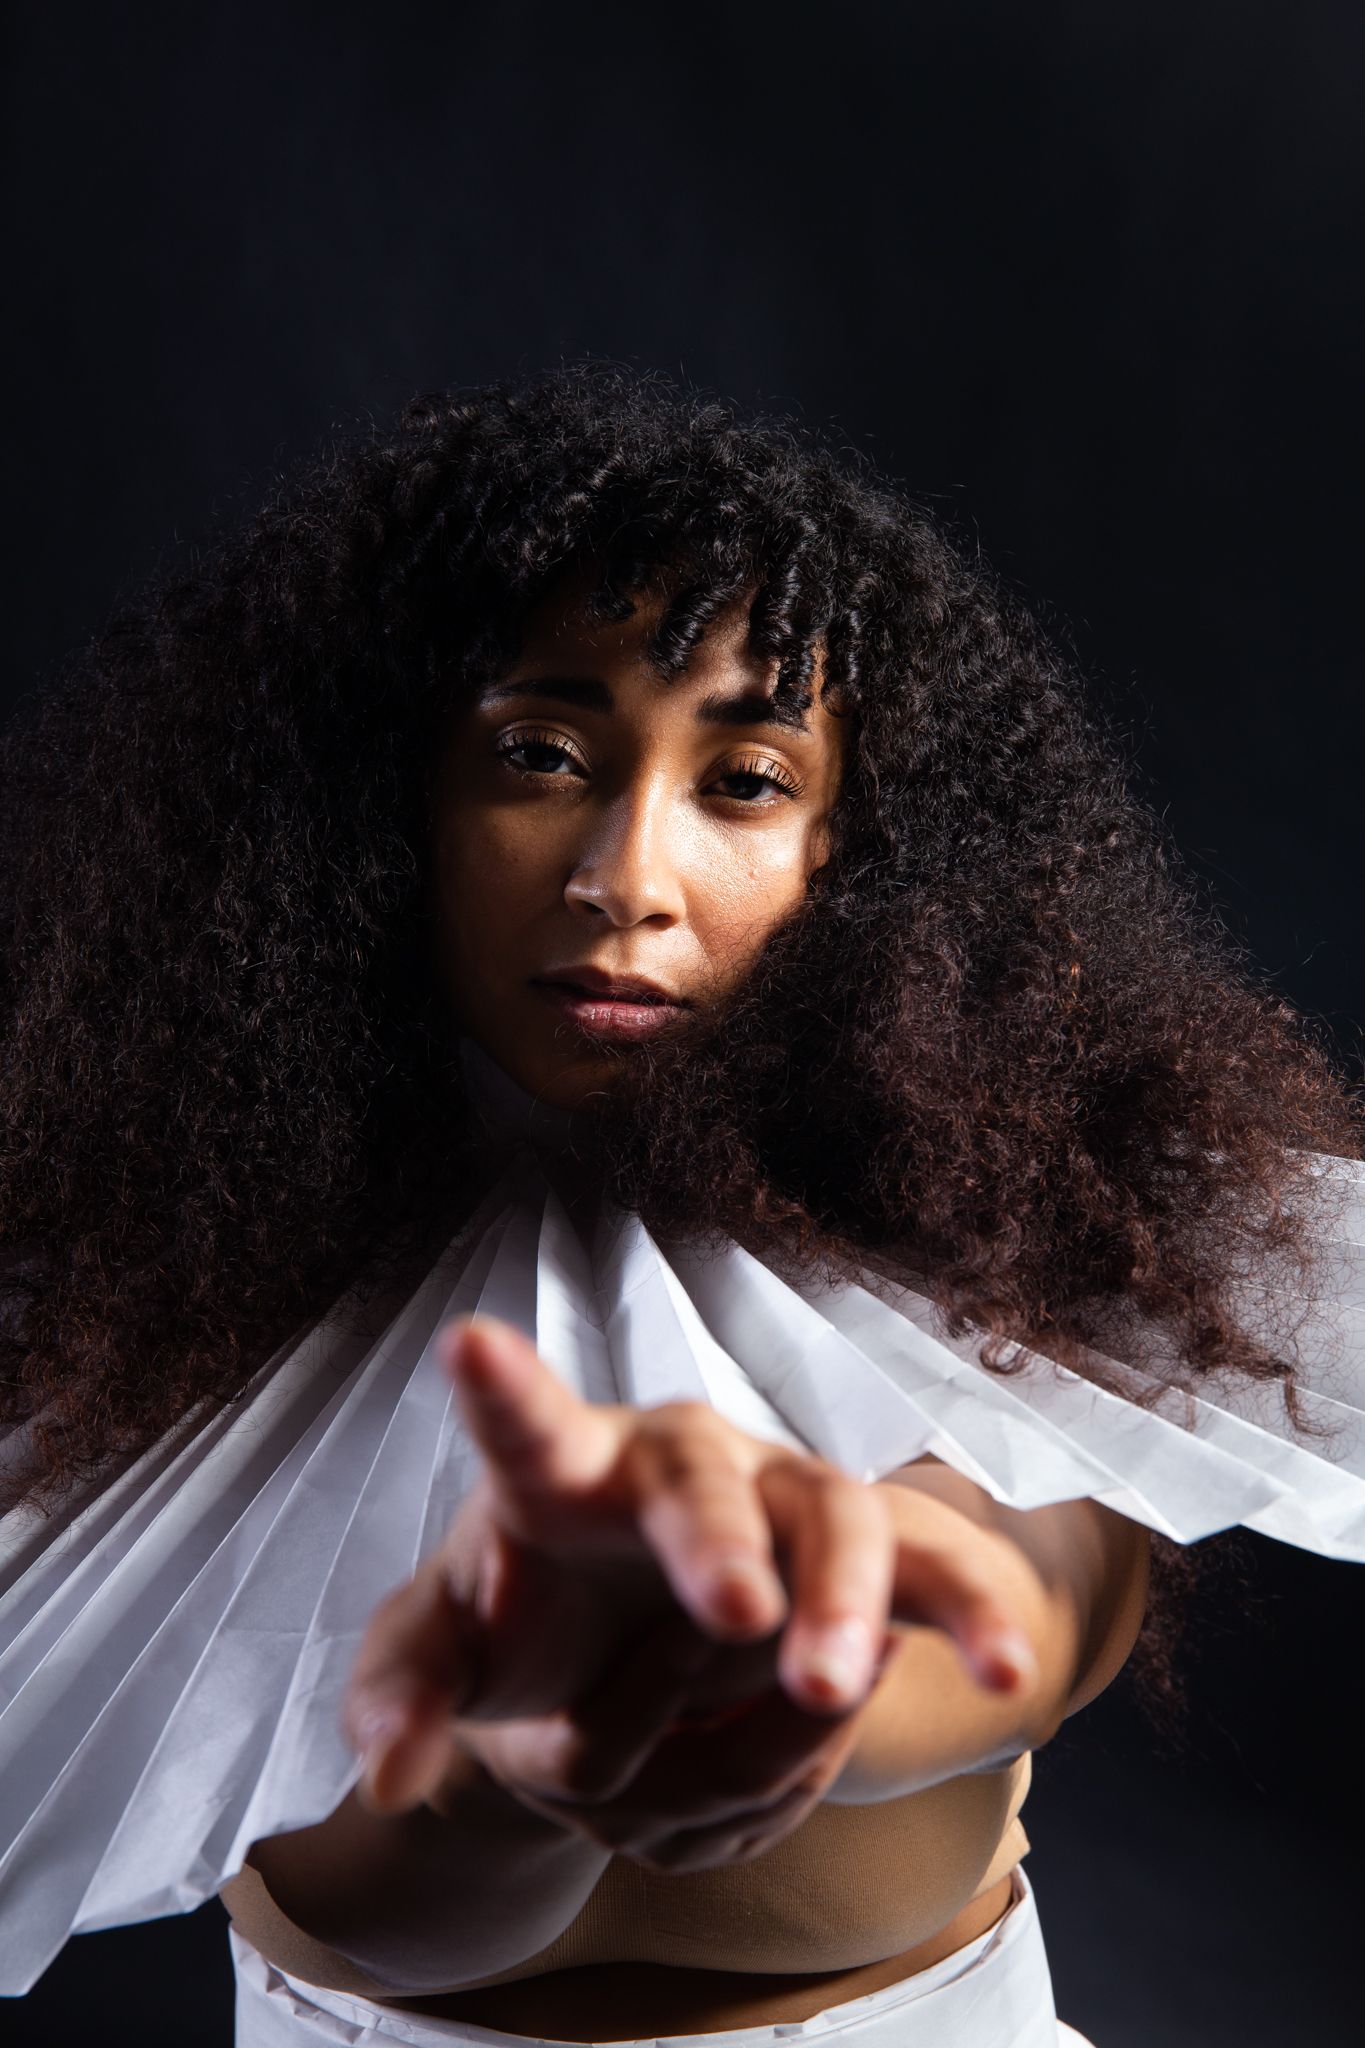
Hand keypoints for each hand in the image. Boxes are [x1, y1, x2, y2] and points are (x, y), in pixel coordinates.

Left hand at [344, 1316, 1034, 1826]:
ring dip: (841, 1599)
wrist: (624, 1626)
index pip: (530, 1424)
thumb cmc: (528, 1612)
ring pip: (835, 1513)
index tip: (468, 1346)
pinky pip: (931, 1566)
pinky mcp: (862, 1553)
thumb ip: (402, 1688)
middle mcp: (687, 1463)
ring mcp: (783, 1498)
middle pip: (708, 1477)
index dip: (505, 1389)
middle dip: (722, 1541)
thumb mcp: (446, 1648)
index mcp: (567, 1470)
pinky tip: (1008, 1673)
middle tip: (736, 1616)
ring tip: (828, 1692)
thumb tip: (385, 1770)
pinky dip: (970, 1608)